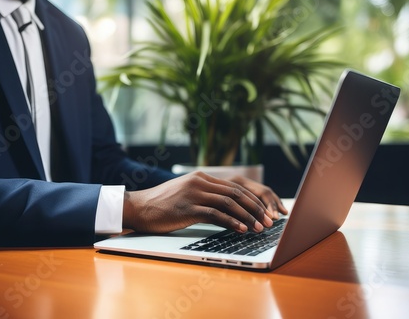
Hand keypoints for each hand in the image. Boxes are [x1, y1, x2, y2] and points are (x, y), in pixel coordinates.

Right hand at [122, 171, 275, 233]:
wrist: (139, 207)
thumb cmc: (162, 204)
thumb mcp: (186, 193)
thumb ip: (204, 194)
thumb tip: (227, 206)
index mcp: (201, 177)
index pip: (235, 186)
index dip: (253, 200)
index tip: (265, 212)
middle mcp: (200, 182)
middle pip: (236, 193)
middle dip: (256, 208)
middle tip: (268, 221)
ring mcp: (193, 194)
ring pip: (229, 203)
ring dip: (247, 216)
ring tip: (259, 228)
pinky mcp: (188, 208)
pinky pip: (215, 214)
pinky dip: (232, 222)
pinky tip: (241, 230)